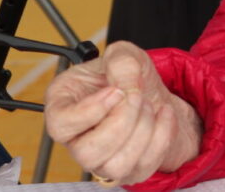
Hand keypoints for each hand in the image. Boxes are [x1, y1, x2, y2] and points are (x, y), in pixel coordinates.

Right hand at [44, 41, 202, 185]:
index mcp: (64, 106)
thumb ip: (121, 62)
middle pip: (87, 153)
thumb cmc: (129, 75)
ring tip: (148, 105)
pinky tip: (164, 114)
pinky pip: (144, 165)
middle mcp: (77, 139)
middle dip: (122, 122)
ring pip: (115, 166)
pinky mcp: (128, 171)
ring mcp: (102, 160)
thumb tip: (126, 89)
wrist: (154, 92)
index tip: (115, 92)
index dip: (88, 112)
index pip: (60, 125)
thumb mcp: (123, 53)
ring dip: (142, 131)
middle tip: (137, 96)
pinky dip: (162, 136)